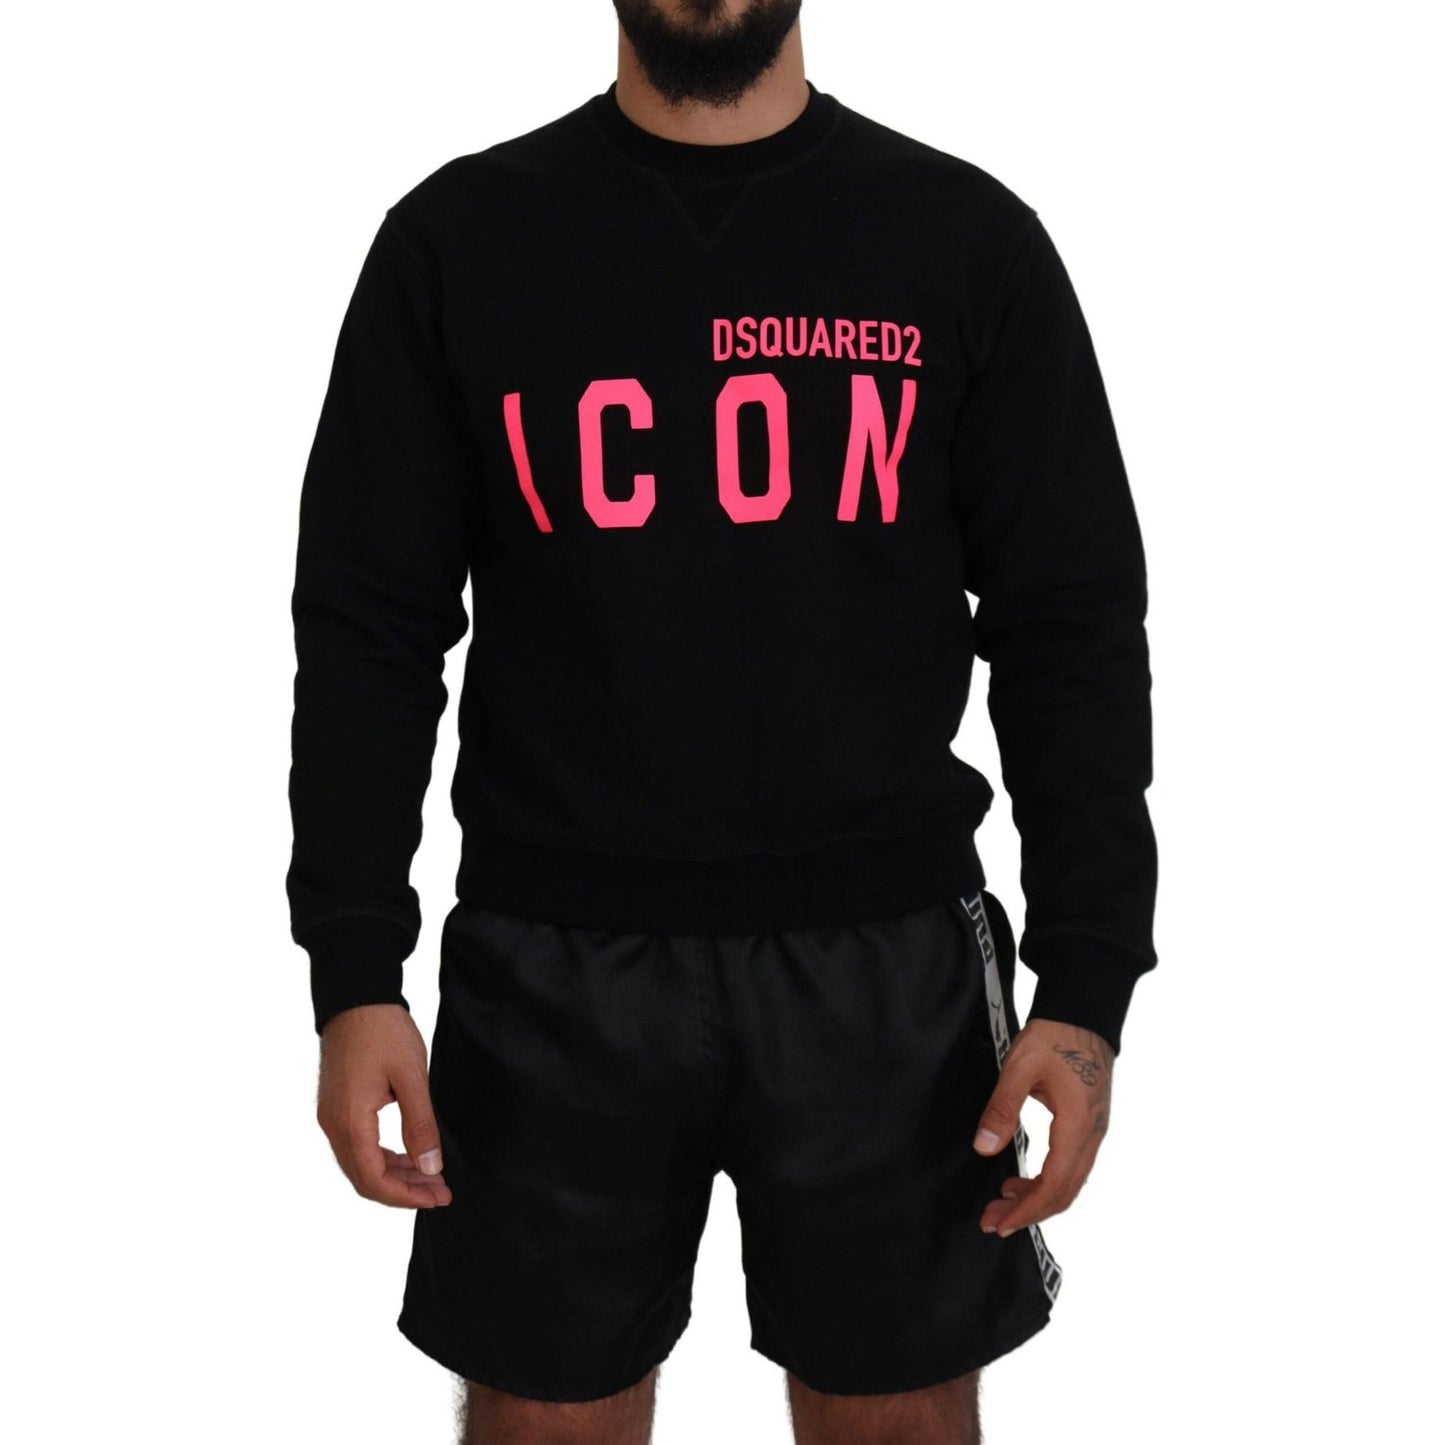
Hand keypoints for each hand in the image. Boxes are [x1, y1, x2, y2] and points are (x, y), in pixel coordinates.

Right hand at [316, 1003, 452, 1208]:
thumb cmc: (383, 1031)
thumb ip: (420, 1124)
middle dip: (403, 1191)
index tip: (438, 1197)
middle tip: (440, 1191)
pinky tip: (408, 1154)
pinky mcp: (336, 1106)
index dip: (406, 1196)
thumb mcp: (411, 1076)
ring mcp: (331, 1116)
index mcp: (350, 1120)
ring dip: (394, 1175)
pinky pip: (356, 1146)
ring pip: (360, 1164)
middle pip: (364, 1178)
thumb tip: (429, 1167)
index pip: (373, 1179)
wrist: (355, 996)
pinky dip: (382, 1157)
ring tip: (430, 1176)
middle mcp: (333, 1125)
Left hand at [972, 1018, 1113, 1236]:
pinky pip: (1074, 1166)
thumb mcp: (1020, 1067)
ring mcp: (1096, 1130)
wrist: (1083, 1013)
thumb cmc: (1053, 1035)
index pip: (1055, 1184)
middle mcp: (1093, 1134)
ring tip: (1003, 1202)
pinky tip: (1024, 1179)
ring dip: (1039, 1198)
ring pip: (1071, 1181)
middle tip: (994, 1221)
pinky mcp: (1091, 1124)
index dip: (1027, 1209)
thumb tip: (984, 1148)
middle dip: (1030, 1211)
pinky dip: (1050, 1181)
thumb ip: (1002, 1107)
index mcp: (1077, 1124)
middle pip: (1065, 1191)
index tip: (1000, 1222)